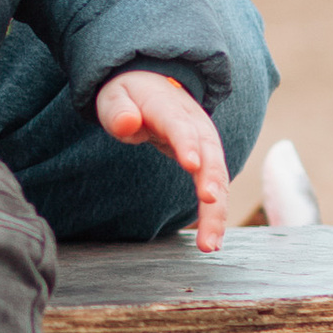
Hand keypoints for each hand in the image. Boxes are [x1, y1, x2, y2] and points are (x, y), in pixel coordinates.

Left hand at [95, 68, 228, 254]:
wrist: (151, 87)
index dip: (187, 143)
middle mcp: (195, 125)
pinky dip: (215, 215)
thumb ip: (118, 111)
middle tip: (210, 203)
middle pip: (209, 154)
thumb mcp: (115, 97)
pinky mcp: (207, 163)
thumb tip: (127, 124)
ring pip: (218, 178)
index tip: (192, 165)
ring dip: (217, 211)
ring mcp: (205, 144)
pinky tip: (212, 242)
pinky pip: (215, 189)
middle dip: (213, 180)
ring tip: (210, 244)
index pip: (180, 126)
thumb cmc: (129, 96)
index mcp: (169, 107)